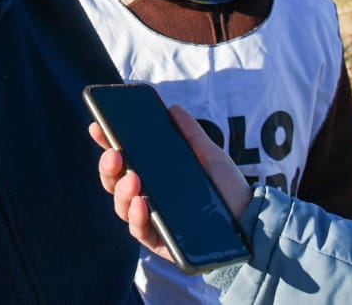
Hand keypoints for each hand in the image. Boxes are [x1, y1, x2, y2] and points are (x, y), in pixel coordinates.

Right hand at [90, 105, 251, 259]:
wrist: (253, 222)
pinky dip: (136, 216)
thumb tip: (172, 108)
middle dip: (109, 166)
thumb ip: (190, 134)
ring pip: (122, 205)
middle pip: (115, 182)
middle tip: (114, 153)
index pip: (123, 158)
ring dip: (122, 190)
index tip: (98, 125)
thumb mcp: (209, 156)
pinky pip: (139, 230)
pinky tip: (141, 203)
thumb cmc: (227, 189)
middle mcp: (146, 197)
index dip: (106, 142)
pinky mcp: (160, 243)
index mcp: (153, 176)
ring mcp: (151, 221)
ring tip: (132, 178)